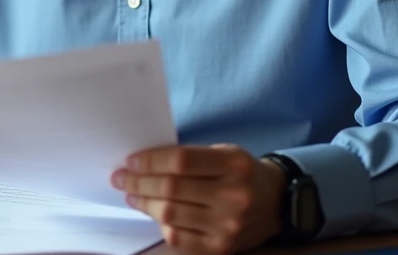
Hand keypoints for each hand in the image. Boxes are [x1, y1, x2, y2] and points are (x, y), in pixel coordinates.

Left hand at [111, 144, 286, 254]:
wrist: (277, 203)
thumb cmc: (241, 172)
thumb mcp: (224, 152)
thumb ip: (189, 157)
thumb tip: (143, 162)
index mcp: (234, 165)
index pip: (180, 161)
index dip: (150, 161)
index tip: (130, 161)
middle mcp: (234, 196)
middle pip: (172, 189)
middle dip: (138, 182)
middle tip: (120, 178)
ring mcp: (228, 225)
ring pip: (171, 214)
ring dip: (144, 203)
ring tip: (131, 194)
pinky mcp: (222, 247)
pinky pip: (179, 237)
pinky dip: (161, 224)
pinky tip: (153, 213)